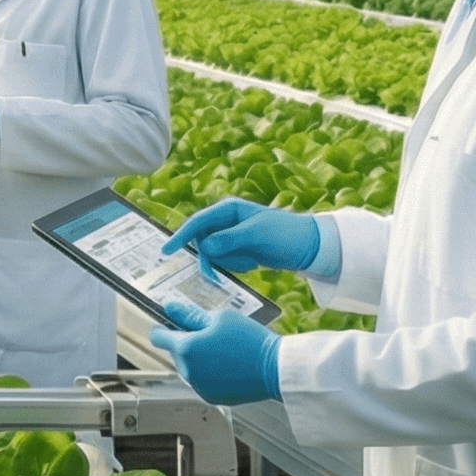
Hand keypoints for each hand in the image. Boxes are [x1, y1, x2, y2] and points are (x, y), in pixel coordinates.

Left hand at [149, 303, 282, 404]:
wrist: (276, 369)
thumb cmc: (251, 341)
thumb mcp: (220, 318)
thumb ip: (190, 314)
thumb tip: (169, 307)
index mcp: (187, 348)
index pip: (159, 338)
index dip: (161, 329)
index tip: (165, 326)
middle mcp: (188, 371)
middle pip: (177, 353)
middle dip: (188, 344)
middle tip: (213, 336)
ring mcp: (199, 387)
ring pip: (190, 368)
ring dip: (199, 360)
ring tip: (225, 352)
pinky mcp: (211, 397)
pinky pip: (202, 381)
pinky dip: (210, 374)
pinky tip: (229, 366)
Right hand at [162, 197, 324, 274]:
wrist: (310, 247)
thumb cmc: (285, 235)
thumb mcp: (256, 235)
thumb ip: (228, 240)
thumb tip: (203, 247)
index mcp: (228, 209)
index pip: (197, 222)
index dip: (180, 236)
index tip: (166, 251)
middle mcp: (226, 220)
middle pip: (202, 241)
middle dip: (216, 256)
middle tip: (240, 264)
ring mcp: (231, 236)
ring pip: (213, 253)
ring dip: (231, 262)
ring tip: (254, 259)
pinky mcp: (238, 249)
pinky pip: (224, 261)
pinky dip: (237, 265)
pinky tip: (255, 262)